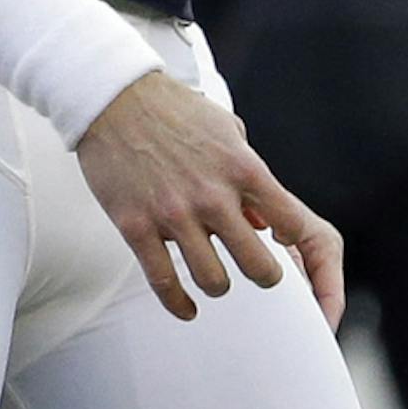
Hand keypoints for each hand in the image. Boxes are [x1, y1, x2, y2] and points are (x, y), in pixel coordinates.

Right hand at [75, 67, 343, 325]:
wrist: (115, 99)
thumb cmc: (176, 111)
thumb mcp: (227, 131)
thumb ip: (249, 173)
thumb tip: (263, 219)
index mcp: (242, 168)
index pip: (290, 223)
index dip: (291, 241)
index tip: (282, 244)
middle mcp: (212, 196)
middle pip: (258, 265)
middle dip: (265, 277)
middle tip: (259, 275)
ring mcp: (173, 215)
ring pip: (214, 281)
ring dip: (220, 287)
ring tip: (217, 282)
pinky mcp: (135, 226)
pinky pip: (163, 282)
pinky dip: (179, 304)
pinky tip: (187, 310)